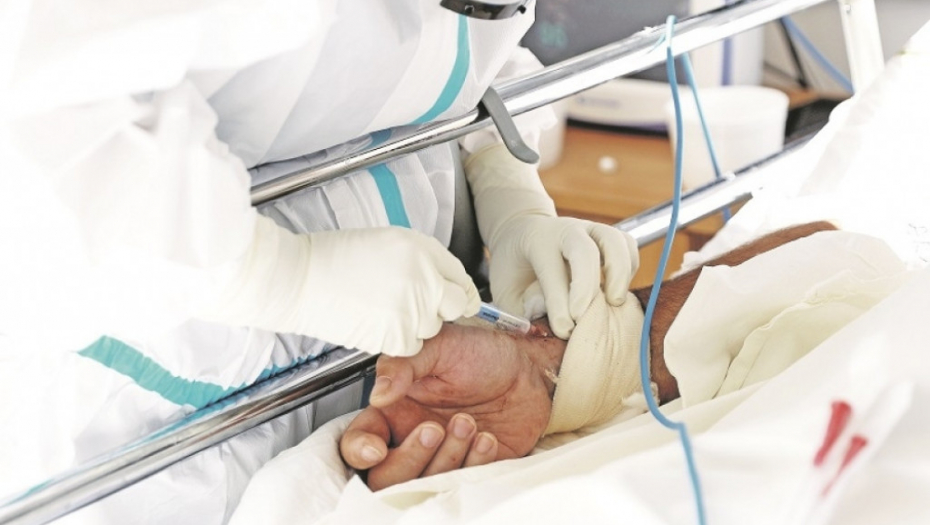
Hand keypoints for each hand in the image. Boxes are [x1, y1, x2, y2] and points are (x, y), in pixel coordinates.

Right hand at [201, 218, 481, 356]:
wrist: (300, 279)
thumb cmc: (335, 258)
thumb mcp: (389, 243)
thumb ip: (422, 261)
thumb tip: (442, 279)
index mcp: (423, 251)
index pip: (460, 278)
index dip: (458, 290)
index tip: (456, 298)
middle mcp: (423, 279)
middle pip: (452, 305)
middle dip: (439, 308)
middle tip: (412, 305)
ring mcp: (411, 308)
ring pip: (430, 328)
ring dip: (415, 324)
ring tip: (383, 309)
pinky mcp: (396, 335)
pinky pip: (410, 345)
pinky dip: (397, 339)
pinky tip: (376, 323)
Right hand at [339, 320, 564, 489]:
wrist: (530, 369)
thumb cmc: (482, 354)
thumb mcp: (439, 345)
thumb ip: (403, 364)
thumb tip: (379, 392)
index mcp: (395, 408)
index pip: (359, 439)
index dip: (359, 449)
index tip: (377, 448)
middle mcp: (412, 436)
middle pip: (386, 475)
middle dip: (410, 457)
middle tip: (434, 428)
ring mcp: (441, 456)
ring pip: (424, 483)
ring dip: (447, 456)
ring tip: (468, 423)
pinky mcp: (472, 469)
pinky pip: (462, 483)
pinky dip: (475, 464)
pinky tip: (487, 438)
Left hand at [464, 143, 638, 339]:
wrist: (522, 234)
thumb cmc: (514, 271)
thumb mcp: (505, 291)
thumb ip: (522, 308)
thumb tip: (553, 321)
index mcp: (536, 240)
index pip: (551, 270)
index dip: (559, 303)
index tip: (564, 330)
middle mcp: (566, 230)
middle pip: (584, 251)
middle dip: (586, 287)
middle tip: (582, 318)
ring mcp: (590, 229)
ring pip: (615, 241)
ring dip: (619, 273)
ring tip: (613, 303)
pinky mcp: (608, 236)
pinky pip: (628, 246)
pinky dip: (629, 268)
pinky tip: (616, 291)